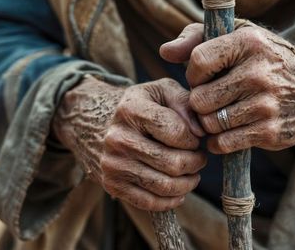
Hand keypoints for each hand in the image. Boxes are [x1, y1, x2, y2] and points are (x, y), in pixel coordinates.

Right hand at [53, 76, 205, 210]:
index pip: (177, 133)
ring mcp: (113, 164)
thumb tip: (200, 132)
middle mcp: (118, 138)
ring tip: (192, 173)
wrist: (94, 122)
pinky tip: (179, 192)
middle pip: (173, 163)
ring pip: (164, 186)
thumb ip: (185, 104)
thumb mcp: (161, 91)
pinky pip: (149, 203)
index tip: (195, 138)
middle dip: (195, 163)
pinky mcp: (112, 184)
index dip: (194, 139)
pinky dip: (171, 200)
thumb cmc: (138, 106)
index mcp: (131, 110)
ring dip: (187, 183)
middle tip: (199, 158)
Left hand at [160, 23, 294, 153]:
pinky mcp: (270, 133)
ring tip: (218, 114)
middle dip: (199, 102)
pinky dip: (217, 141)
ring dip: (208, 122)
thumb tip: (165, 53)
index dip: (193, 75)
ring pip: (209, 123)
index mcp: (250, 44)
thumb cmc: (268, 60)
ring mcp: (266, 106)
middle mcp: (259, 74)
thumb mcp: (240, 36)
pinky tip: (225, 131)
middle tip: (211, 100)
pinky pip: (223, 143)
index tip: (203, 78)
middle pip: (199, 99)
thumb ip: (197, 38)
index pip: (198, 62)